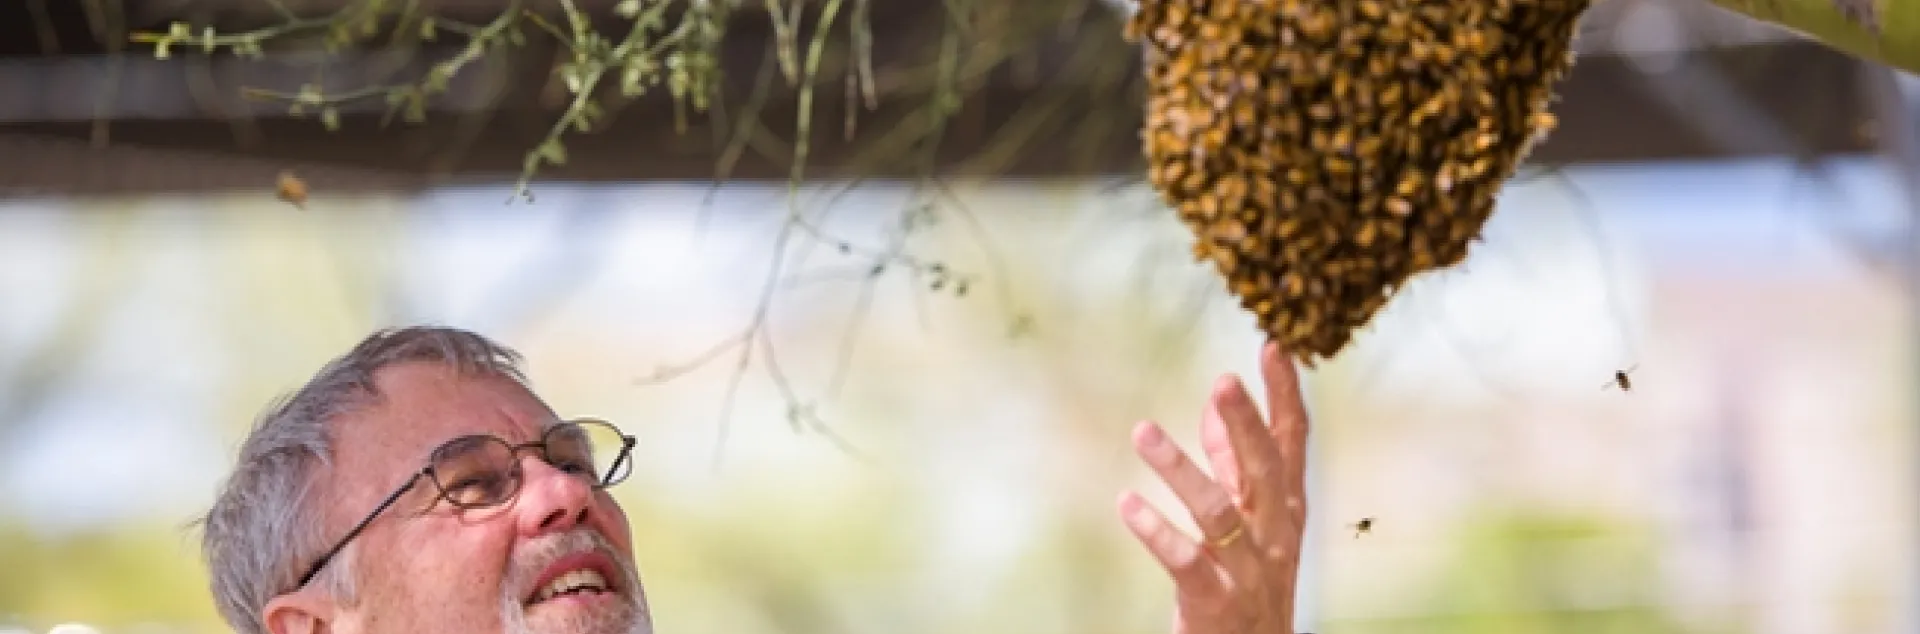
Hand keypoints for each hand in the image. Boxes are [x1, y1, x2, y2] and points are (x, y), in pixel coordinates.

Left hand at [1119, 341, 1309, 633]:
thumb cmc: (1249, 585)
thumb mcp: (1251, 523)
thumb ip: (1235, 468)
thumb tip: (1217, 408)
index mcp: (1284, 510)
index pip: (1291, 443)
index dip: (1285, 396)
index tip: (1275, 347)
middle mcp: (1275, 536)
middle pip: (1265, 470)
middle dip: (1247, 424)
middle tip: (1223, 381)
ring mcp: (1249, 570)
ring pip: (1219, 512)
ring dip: (1180, 468)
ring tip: (1143, 432)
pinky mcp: (1217, 601)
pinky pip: (1187, 562)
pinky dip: (1156, 533)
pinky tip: (1127, 505)